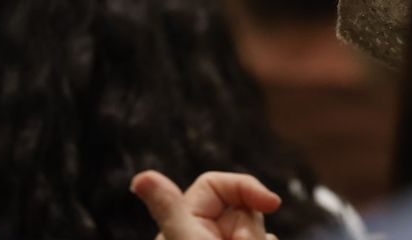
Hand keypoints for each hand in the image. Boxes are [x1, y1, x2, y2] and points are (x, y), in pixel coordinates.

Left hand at [131, 170, 280, 239]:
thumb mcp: (186, 239)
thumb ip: (171, 208)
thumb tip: (140, 178)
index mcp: (183, 222)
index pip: (218, 185)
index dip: (247, 187)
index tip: (271, 203)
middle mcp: (202, 234)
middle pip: (243, 208)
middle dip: (251, 228)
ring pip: (256, 231)